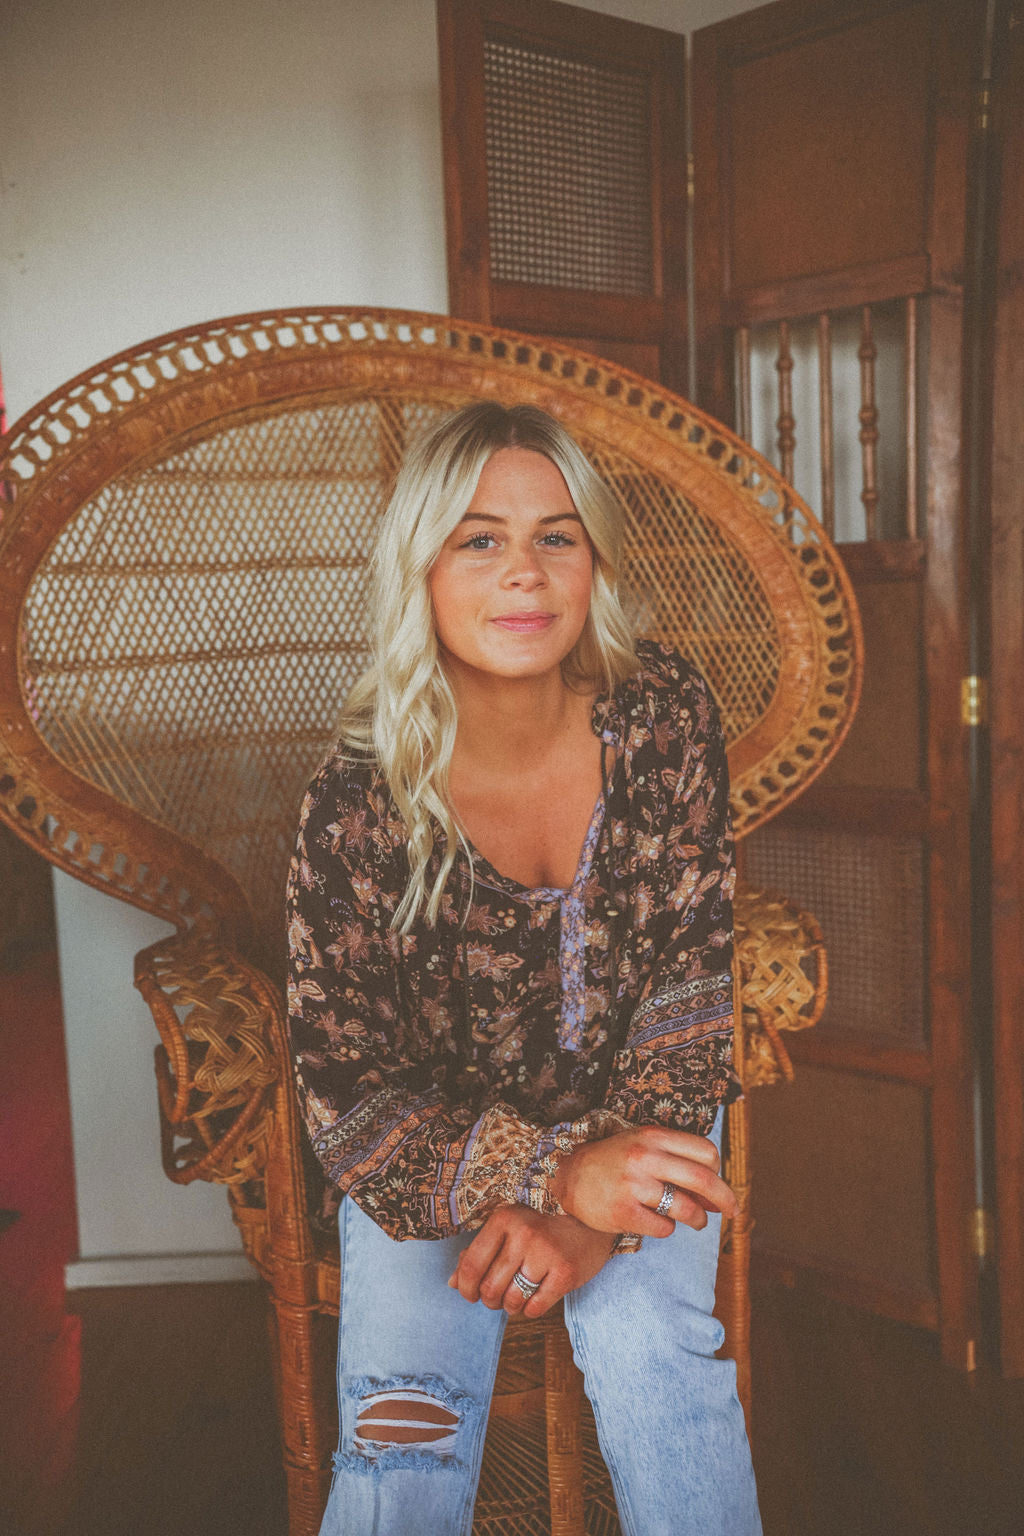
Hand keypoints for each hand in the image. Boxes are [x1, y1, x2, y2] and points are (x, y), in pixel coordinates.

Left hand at [448, 1207, 615, 1318]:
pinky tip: (535, 1298)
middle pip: (490, 1287)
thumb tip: (452, 1283)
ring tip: (516, 1298)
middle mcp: (523, 1233)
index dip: (466, 1287)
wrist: (590, 1222)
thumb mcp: (509, 1229)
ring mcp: (546, 1252)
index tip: (470, 1294)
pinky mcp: (566, 1272)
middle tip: (497, 1298)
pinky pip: (535, 1308)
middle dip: (489, 1300)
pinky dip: (530, 1310)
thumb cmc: (541, 1227)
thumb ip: (478, 1252)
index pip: (471, 1264)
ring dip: (510, 1307)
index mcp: (504, 1218)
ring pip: (511, 1300)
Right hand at [550, 1125, 737, 1237]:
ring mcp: (633, 1185)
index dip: (719, 1171)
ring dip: (698, 1219)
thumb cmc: (614, 1162)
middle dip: (726, 1200)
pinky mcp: (623, 1212)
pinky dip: (668, 1228)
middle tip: (733, 1213)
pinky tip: (658, 1222)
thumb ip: (676, 1160)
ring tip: (696, 1221)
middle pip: (704, 1179)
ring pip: (686, 1208)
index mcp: (654, 1136)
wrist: (568, 1176)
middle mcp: (645, 1157)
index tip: (718, 1183)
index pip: (706, 1151)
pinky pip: (664, 1227)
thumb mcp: (642, 1146)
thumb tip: (716, 1194)